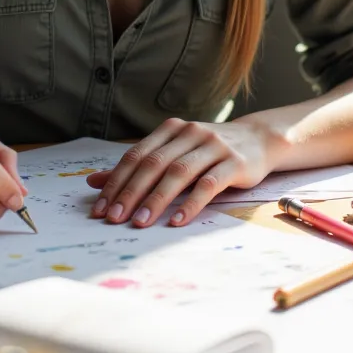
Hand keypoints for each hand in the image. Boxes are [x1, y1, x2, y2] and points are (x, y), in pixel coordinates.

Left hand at [86, 116, 272, 227]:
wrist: (258, 140)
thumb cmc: (209, 151)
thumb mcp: (174, 153)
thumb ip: (138, 167)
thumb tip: (94, 182)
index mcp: (170, 130)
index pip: (136, 155)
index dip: (116, 181)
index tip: (100, 208)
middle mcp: (190, 133)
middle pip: (154, 163)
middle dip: (131, 192)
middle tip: (114, 218)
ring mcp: (213, 146)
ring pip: (179, 172)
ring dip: (157, 199)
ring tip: (140, 222)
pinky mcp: (234, 163)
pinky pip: (209, 184)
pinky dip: (191, 203)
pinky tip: (178, 221)